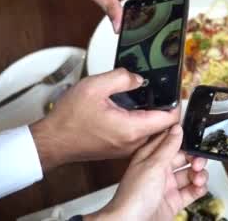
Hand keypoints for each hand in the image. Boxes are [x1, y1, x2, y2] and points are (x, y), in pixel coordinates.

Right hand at [30, 68, 180, 170]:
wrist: (51, 142)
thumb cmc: (68, 120)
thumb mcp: (94, 86)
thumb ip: (122, 77)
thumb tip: (138, 78)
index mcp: (132, 129)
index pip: (170, 119)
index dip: (176, 102)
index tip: (175, 90)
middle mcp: (133, 143)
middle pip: (163, 126)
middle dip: (163, 107)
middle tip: (158, 90)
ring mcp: (127, 148)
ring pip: (151, 131)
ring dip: (151, 115)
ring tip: (143, 98)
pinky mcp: (119, 149)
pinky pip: (139, 135)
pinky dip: (140, 122)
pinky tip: (130, 109)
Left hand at [86, 125, 207, 220]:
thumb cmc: (133, 197)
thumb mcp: (153, 165)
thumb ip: (168, 146)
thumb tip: (177, 128)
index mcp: (150, 158)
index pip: (170, 142)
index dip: (184, 139)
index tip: (196, 139)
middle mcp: (159, 171)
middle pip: (183, 158)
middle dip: (194, 158)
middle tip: (198, 163)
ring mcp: (166, 187)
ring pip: (189, 175)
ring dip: (199, 174)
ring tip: (198, 178)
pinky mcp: (173, 202)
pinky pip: (191, 191)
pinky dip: (199, 188)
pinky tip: (199, 187)